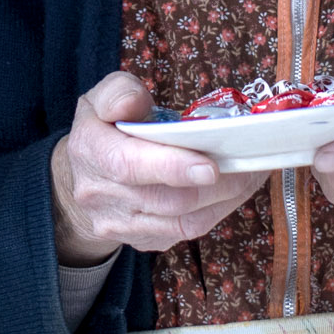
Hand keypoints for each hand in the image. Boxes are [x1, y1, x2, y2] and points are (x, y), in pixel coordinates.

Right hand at [50, 70, 269, 264]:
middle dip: (218, 184)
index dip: (172, 167)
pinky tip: (233, 192)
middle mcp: (100, 195)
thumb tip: (135, 102)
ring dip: (226, 200)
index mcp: (90, 150)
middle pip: (168, 200)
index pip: (129, 165)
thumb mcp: (100, 98)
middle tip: (252, 163)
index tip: (211, 166)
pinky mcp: (141, 241)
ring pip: (183, 222)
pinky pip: (186, 234)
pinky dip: (217, 212)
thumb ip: (118, 92)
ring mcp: (120, 225)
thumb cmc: (102, 130)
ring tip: (252, 175)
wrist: (81, 179)